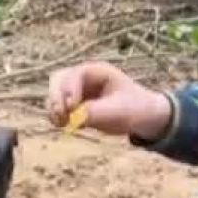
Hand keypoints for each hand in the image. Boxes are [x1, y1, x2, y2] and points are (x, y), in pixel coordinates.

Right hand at [45, 61, 171, 139]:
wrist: (144, 118)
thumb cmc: (136, 108)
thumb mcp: (119, 111)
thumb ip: (97, 112)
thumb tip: (75, 116)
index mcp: (98, 71)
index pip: (75, 74)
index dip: (69, 89)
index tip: (72, 107)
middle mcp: (85, 78)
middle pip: (58, 79)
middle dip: (56, 97)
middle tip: (61, 114)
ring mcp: (78, 90)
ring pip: (55, 93)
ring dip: (54, 107)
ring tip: (61, 123)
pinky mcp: (76, 105)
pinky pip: (58, 107)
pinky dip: (56, 115)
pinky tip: (62, 125)